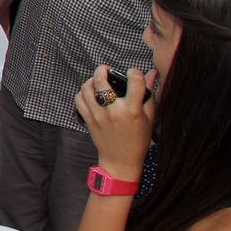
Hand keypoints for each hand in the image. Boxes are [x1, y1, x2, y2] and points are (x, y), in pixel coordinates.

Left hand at [74, 65, 154, 181]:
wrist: (120, 160)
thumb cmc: (138, 140)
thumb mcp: (149, 118)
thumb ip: (149, 94)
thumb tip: (152, 73)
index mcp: (132, 110)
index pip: (134, 81)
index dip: (134, 72)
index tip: (132, 73)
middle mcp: (113, 111)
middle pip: (101, 81)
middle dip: (102, 69)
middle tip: (106, 69)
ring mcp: (98, 115)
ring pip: (86, 88)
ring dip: (91, 80)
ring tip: (97, 81)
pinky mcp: (88, 120)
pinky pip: (78, 100)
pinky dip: (82, 93)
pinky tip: (90, 93)